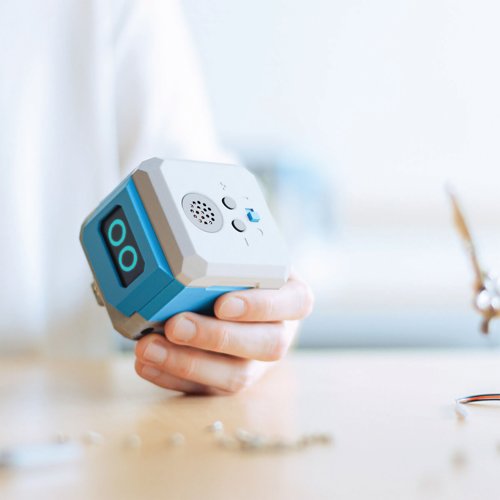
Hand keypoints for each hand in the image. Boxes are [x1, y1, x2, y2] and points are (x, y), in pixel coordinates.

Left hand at [134, 273, 313, 393]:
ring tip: (150, 347)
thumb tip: (181, 247)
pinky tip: (147, 363)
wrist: (247, 303)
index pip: (296, 302)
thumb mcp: (247, 258)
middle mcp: (279, 332)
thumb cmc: (245, 275)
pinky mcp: (228, 380)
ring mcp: (255, 362)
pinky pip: (206, 390)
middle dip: (217, 337)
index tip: (223, 303)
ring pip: (237, 376)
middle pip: (267, 345)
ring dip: (189, 363)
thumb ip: (229, 256)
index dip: (261, 306)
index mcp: (292, 298)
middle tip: (177, 325)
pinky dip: (171, 377)